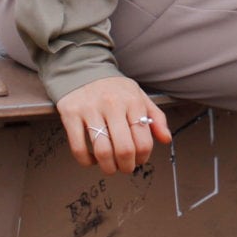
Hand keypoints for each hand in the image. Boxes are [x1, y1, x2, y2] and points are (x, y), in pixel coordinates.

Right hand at [54, 75, 168, 175]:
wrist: (83, 69)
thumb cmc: (114, 88)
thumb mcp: (139, 96)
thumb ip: (155, 118)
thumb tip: (166, 139)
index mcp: (133, 101)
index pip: (143, 140)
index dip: (143, 157)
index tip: (139, 159)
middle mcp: (113, 105)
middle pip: (124, 149)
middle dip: (126, 166)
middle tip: (125, 167)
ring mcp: (90, 110)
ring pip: (102, 151)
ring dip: (108, 167)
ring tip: (110, 166)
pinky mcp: (71, 115)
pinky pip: (78, 148)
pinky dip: (86, 161)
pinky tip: (92, 158)